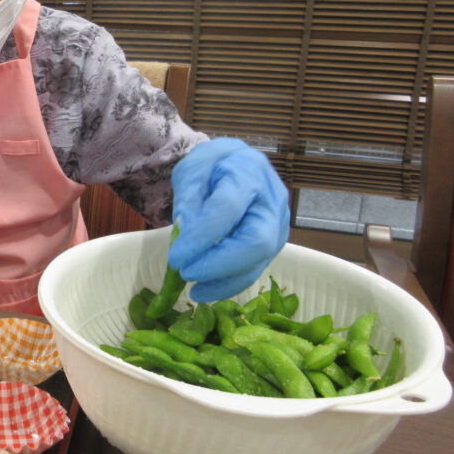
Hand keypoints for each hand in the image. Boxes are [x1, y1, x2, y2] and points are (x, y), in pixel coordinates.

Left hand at [168, 138, 288, 301]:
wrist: (237, 162)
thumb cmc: (212, 165)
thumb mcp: (191, 172)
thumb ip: (188, 202)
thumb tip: (185, 240)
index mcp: (247, 172)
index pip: (227, 209)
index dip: (201, 237)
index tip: (175, 257)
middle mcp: (271, 200)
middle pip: (256, 241)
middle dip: (219, 265)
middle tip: (186, 273)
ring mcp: (278, 223)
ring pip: (258, 260)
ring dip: (224, 281)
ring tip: (194, 291)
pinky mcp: (276, 242)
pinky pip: (255, 267)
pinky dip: (230, 282)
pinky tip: (207, 289)